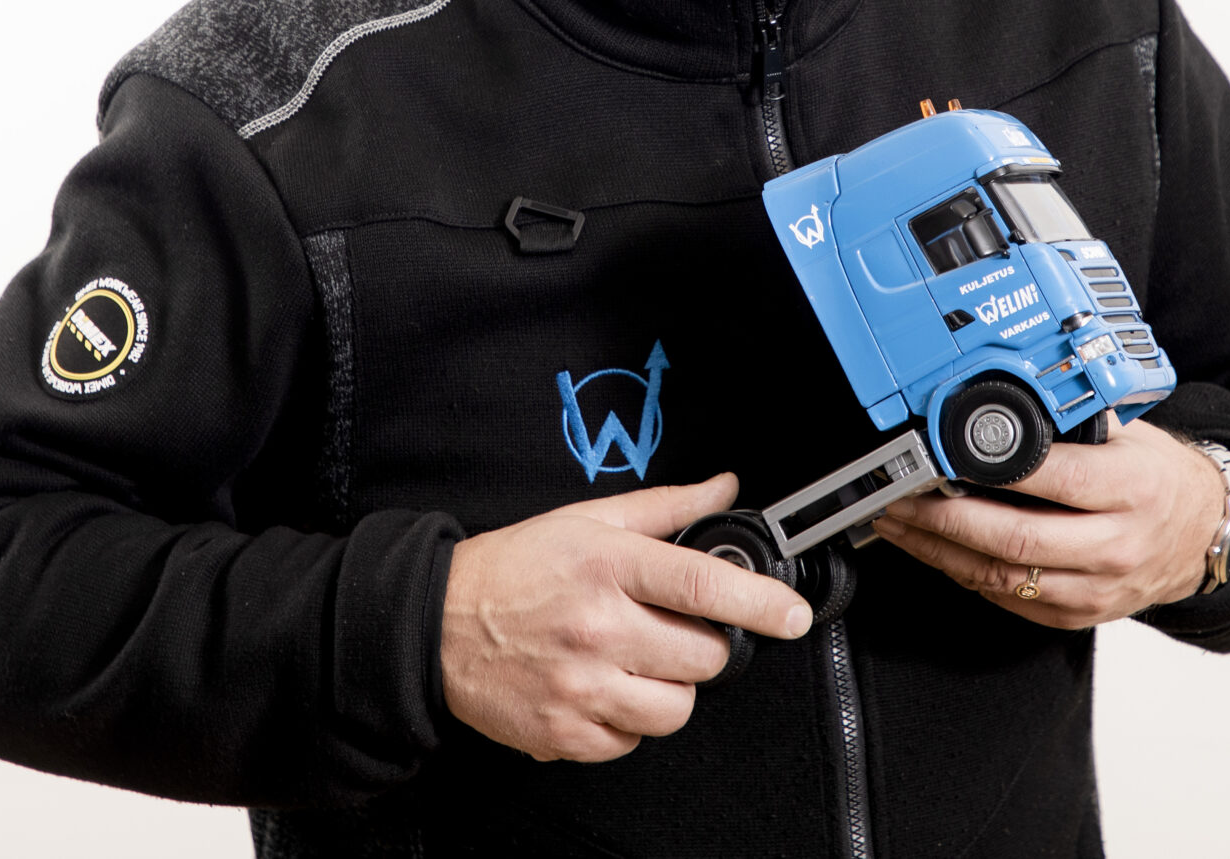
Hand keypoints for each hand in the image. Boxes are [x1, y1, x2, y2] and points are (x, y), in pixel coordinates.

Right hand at [440, 473, 814, 762]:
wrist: (435, 625)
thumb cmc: (514, 568)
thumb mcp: (588, 520)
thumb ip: (666, 508)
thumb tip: (726, 489)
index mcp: (608, 565)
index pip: (703, 586)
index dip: (760, 603)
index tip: (793, 616)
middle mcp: (598, 627)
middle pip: (703, 657)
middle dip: (701, 646)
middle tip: (667, 630)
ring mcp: (581, 686)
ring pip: (676, 708)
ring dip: (669, 689)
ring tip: (633, 661)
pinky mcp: (565, 733)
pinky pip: (633, 740)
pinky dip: (627, 719)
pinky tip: (601, 688)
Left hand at [868, 415, 1226, 627]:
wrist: (1201, 535)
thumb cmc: (1156, 478)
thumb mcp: (1128, 436)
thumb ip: (1071, 424)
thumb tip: (999, 405)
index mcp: (1132, 489)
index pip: (1057, 479)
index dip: (993, 470)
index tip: (943, 455)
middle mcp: (1116, 545)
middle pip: (1017, 539)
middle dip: (946, 519)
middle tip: (902, 498)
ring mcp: (1097, 588)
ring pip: (1004, 577)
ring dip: (939, 552)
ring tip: (900, 526)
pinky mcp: (1079, 615)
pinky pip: (1009, 599)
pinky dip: (964, 574)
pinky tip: (934, 550)